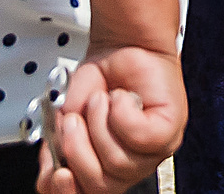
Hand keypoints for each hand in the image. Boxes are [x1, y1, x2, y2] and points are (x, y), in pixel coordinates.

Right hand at [38, 42, 185, 193]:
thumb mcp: (68, 115)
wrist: (124, 44)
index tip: (57, 171)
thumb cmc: (101, 80)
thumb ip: (59, 145)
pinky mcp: (168, 131)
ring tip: (102, 101)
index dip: (66, 191)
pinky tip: (122, 98)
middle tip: (74, 121)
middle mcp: (129, 165)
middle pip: (101, 187)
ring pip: (119, 162)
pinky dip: (122, 112)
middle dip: (79, 150)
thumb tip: (55, 166)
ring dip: (100, 123)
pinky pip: (140, 137)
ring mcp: (152, 152)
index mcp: (104, 167)